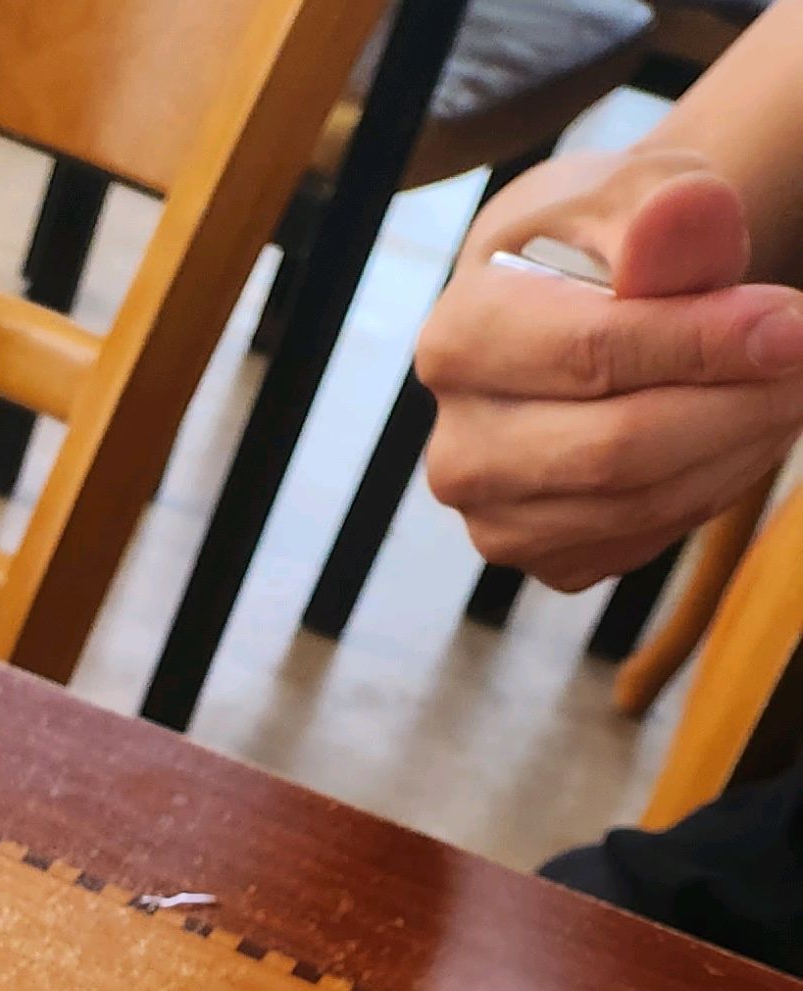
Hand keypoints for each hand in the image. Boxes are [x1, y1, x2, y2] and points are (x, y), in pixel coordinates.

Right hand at [417, 145, 802, 587]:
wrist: (574, 306)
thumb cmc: (605, 241)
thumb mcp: (634, 193)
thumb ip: (663, 208)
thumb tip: (684, 216)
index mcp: (457, 341)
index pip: (588, 357)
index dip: (701, 344)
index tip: (793, 324)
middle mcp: (458, 447)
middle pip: (615, 449)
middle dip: (735, 405)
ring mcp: (493, 517)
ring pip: (639, 504)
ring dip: (738, 445)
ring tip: (787, 382)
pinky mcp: (543, 560)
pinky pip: (647, 538)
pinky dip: (715, 484)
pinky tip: (740, 426)